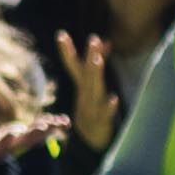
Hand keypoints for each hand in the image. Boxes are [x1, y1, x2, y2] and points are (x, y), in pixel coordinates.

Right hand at [57, 30, 120, 148]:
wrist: (89, 140)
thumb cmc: (93, 107)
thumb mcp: (93, 86)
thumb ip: (99, 64)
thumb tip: (106, 41)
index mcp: (83, 87)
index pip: (74, 66)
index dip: (67, 51)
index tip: (61, 34)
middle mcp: (85, 95)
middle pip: (87, 75)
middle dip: (90, 57)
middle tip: (93, 40)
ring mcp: (91, 108)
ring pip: (94, 90)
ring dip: (96, 75)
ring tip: (97, 60)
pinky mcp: (101, 122)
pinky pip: (105, 114)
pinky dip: (108, 107)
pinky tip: (114, 98)